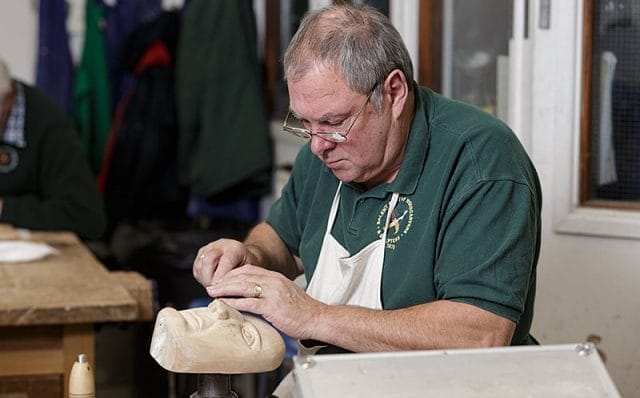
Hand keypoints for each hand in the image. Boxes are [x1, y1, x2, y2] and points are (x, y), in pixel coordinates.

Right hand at [193, 239, 255, 286]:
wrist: (242, 256)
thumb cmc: (246, 265)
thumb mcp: (248, 270)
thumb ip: (238, 277)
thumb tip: (228, 290)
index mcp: (235, 248)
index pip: (226, 261)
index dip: (221, 276)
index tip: (219, 287)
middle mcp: (220, 245)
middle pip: (209, 260)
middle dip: (209, 278)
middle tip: (214, 289)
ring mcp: (209, 248)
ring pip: (200, 264)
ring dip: (204, 279)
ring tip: (213, 287)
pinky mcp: (201, 254)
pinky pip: (196, 268)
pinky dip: (201, 277)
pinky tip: (209, 281)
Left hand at [206, 265, 324, 339]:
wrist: (317, 318)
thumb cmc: (303, 310)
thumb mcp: (286, 294)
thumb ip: (271, 292)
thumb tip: (256, 296)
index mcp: (276, 277)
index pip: (250, 269)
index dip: (233, 273)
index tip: (222, 279)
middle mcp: (273, 282)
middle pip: (243, 275)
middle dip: (224, 280)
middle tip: (211, 286)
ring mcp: (272, 293)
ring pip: (243, 286)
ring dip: (225, 289)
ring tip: (213, 293)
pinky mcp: (272, 307)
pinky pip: (249, 302)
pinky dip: (234, 302)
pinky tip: (225, 303)